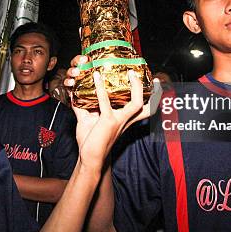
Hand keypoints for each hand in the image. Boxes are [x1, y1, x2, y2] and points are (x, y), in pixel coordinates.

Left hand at [64, 55, 161, 170]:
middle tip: (154, 79)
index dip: (153, 98)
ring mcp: (119, 120)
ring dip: (136, 87)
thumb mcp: (88, 121)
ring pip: (136, 103)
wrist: (89, 158)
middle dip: (154, 93)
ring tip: (130, 73)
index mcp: (124, 120)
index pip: (144, 109)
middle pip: (146, 106)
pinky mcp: (108, 121)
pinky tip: (96, 77)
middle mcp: (125, 120)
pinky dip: (100, 88)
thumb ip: (84, 107)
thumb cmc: (90, 141)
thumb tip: (75, 95)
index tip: (154, 84)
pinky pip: (106, 101)